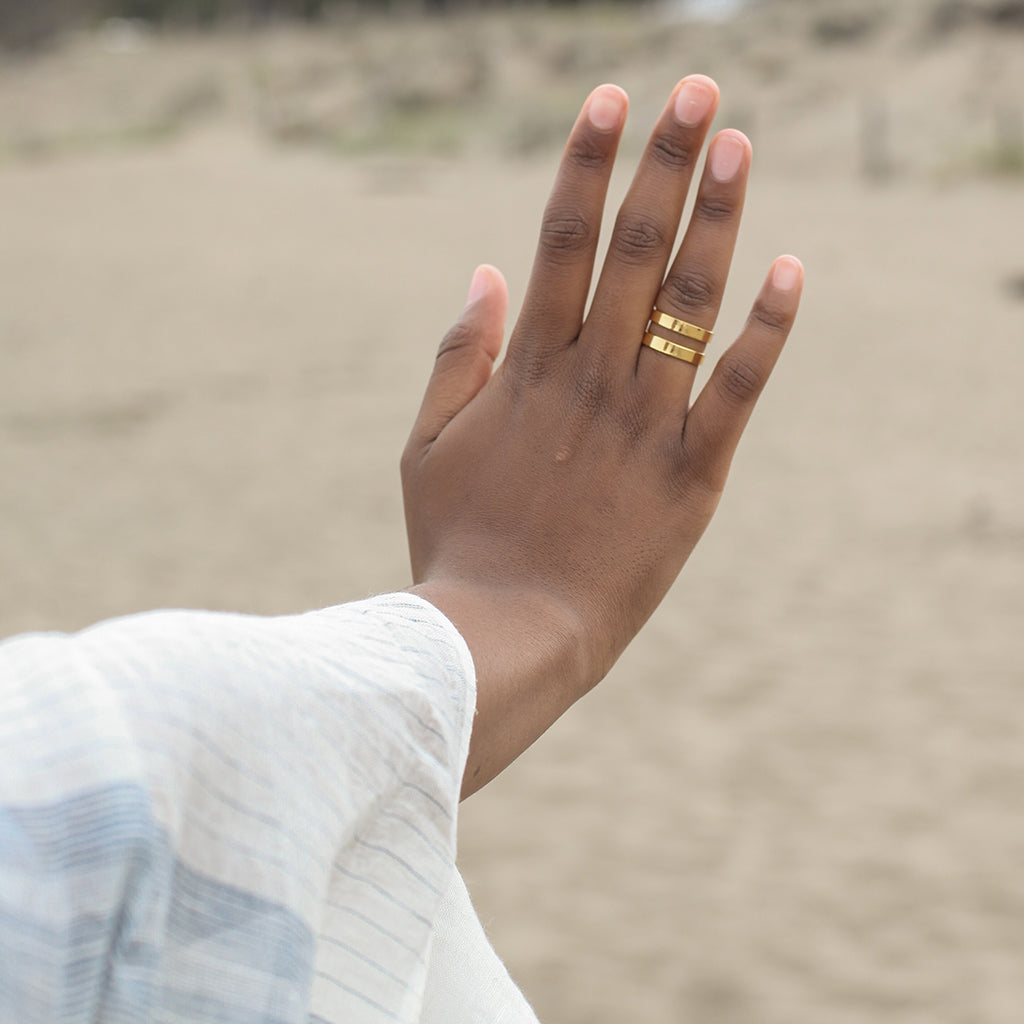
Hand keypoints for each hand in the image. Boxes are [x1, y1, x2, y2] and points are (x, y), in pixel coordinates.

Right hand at [403, 77, 802, 796]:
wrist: (505, 636)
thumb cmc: (458, 543)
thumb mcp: (426, 446)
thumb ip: (457, 355)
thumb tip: (486, 271)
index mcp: (526, 368)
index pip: (561, 240)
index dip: (587, 164)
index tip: (611, 99)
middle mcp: (589, 379)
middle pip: (632, 249)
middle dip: (663, 161)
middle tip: (696, 88)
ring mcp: (643, 425)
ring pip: (686, 301)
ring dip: (714, 216)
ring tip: (736, 142)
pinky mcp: (691, 476)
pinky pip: (735, 390)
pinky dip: (765, 330)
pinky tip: (790, 269)